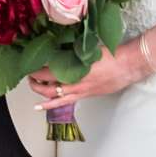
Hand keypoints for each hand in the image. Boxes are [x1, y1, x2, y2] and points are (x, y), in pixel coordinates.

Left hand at [29, 43, 144, 111]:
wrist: (127, 66)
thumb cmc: (111, 55)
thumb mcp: (88, 50)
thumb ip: (73, 52)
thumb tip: (59, 49)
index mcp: (74, 71)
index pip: (47, 73)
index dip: (35, 71)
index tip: (28, 66)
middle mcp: (75, 84)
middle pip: (48, 88)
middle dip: (35, 83)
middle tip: (29, 76)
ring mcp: (80, 92)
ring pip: (54, 98)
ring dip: (41, 95)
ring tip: (33, 91)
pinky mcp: (85, 95)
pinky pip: (64, 102)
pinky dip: (51, 105)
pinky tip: (41, 107)